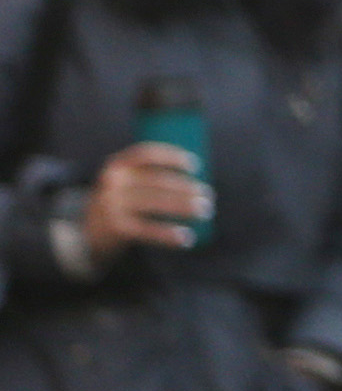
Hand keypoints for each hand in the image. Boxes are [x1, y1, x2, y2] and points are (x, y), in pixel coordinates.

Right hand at [82, 142, 207, 255]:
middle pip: (159, 181)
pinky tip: (186, 237)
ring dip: (186, 207)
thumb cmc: (118, 203)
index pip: (147, 153)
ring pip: (158, 203)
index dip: (173, 156)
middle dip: (188, 189)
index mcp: (116, 165)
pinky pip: (149, 229)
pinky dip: (170, 234)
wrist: (84, 234)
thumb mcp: (124, 182)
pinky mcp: (116, 228)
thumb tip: (196, 176)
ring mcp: (112, 205)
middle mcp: (113, 182)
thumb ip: (147, 175)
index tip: (195, 166)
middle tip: (208, 197)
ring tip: (205, 211)